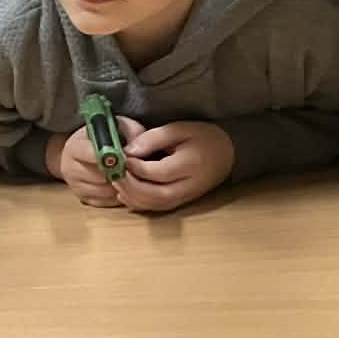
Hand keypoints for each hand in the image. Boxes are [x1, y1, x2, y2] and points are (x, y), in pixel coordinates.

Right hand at [44, 116, 142, 207]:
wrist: (78, 155)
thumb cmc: (100, 138)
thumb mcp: (114, 126)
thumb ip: (129, 131)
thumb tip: (138, 148)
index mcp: (74, 148)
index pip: (91, 154)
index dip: (112, 157)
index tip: (126, 157)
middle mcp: (70, 169)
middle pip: (99, 176)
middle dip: (119, 172)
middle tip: (133, 168)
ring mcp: (75, 186)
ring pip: (106, 191)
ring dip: (121, 185)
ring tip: (130, 176)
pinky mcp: (83, 199)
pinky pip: (106, 202)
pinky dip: (119, 195)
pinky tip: (124, 185)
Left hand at [117, 120, 233, 213]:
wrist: (227, 155)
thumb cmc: (202, 138)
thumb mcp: (180, 128)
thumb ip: (153, 138)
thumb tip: (128, 151)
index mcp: (191, 165)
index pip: (157, 172)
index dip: (134, 167)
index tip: (119, 157)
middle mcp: (188, 187)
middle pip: (153, 194)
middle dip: (128, 185)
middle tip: (112, 172)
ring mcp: (184, 198)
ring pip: (152, 205)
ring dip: (129, 195)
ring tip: (115, 179)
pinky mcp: (178, 203)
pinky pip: (154, 209)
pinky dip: (135, 202)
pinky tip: (124, 190)